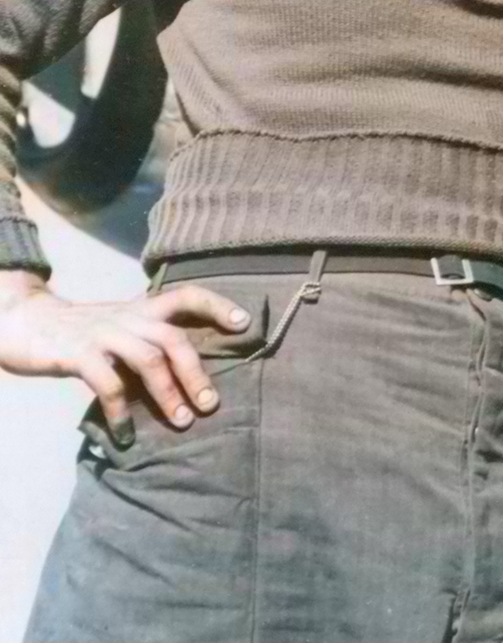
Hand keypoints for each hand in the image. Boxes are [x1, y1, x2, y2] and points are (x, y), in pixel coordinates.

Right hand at [0, 276, 250, 441]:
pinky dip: (120, 411)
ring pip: (148, 359)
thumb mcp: (122, 324)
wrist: (30, 322)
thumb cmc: (85, 331)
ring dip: (168, 393)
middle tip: (211, 404)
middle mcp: (129, 316)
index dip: (218, 305)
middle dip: (196, 372)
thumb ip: (149, 338)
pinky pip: (107, 383)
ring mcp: (104, 333)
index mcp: (143, 308)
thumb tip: (187, 371)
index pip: (188, 295)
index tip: (245, 323)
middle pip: (173, 338)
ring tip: (182, 422)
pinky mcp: (79, 354)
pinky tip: (127, 435)